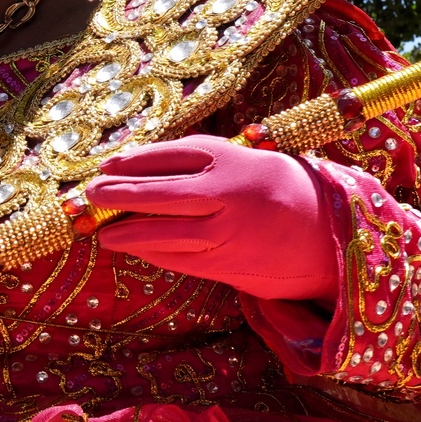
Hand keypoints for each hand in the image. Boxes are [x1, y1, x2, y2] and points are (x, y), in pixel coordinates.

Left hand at [84, 133, 340, 303]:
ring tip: (103, 231)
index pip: (170, 156)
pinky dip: (152, 253)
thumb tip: (140, 163)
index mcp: (232, 160)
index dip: (133, 161)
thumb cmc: (280, 189)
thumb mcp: (247, 159)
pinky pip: (179, 259)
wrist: (328, 236)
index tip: (108, 165)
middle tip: (92, 194)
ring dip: (127, 231)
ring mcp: (227, 233)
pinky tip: (135, 248)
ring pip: (164, 232)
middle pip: (159, 193)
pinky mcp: (228, 265)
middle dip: (119, 194)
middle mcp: (227, 195)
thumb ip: (202, 158)